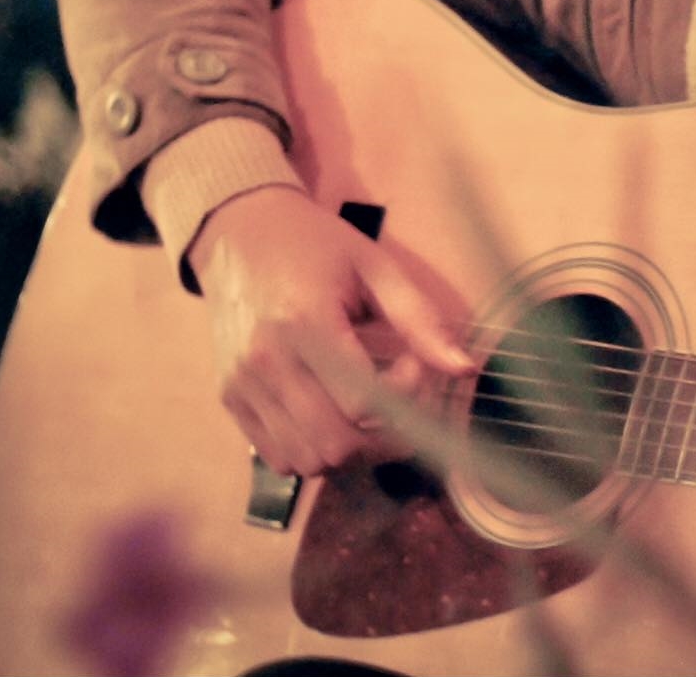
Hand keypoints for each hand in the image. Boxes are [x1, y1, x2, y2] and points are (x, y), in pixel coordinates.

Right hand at [188, 184, 474, 475]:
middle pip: (335, 446)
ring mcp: (242, 385)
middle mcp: (266, 361)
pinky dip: (313, 449)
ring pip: (307, 461)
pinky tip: (330, 412)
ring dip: (349, 449)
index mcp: (305, 322)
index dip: (403, 400)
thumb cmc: (315, 245)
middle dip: (381, 437)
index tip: (412, 365)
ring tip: (364, 405)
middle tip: (397, 398)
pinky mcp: (230, 398)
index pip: (362, 404)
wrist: (239, 232)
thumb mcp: (376, 267)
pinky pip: (278, 457)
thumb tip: (465, 368)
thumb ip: (420, 320)